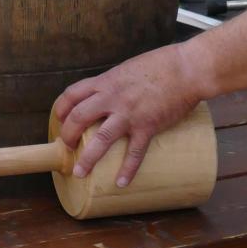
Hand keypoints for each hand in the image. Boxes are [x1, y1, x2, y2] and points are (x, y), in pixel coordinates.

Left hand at [52, 44, 200, 185]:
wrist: (187, 69)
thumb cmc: (159, 65)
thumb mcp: (126, 69)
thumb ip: (114, 84)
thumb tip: (107, 97)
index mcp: (105, 82)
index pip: (72, 94)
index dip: (61, 109)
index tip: (59, 119)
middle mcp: (112, 97)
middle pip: (79, 117)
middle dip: (67, 134)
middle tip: (66, 147)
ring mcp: (129, 113)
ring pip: (101, 139)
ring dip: (87, 158)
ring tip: (79, 172)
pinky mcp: (148, 126)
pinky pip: (134, 152)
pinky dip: (127, 169)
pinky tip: (121, 182)